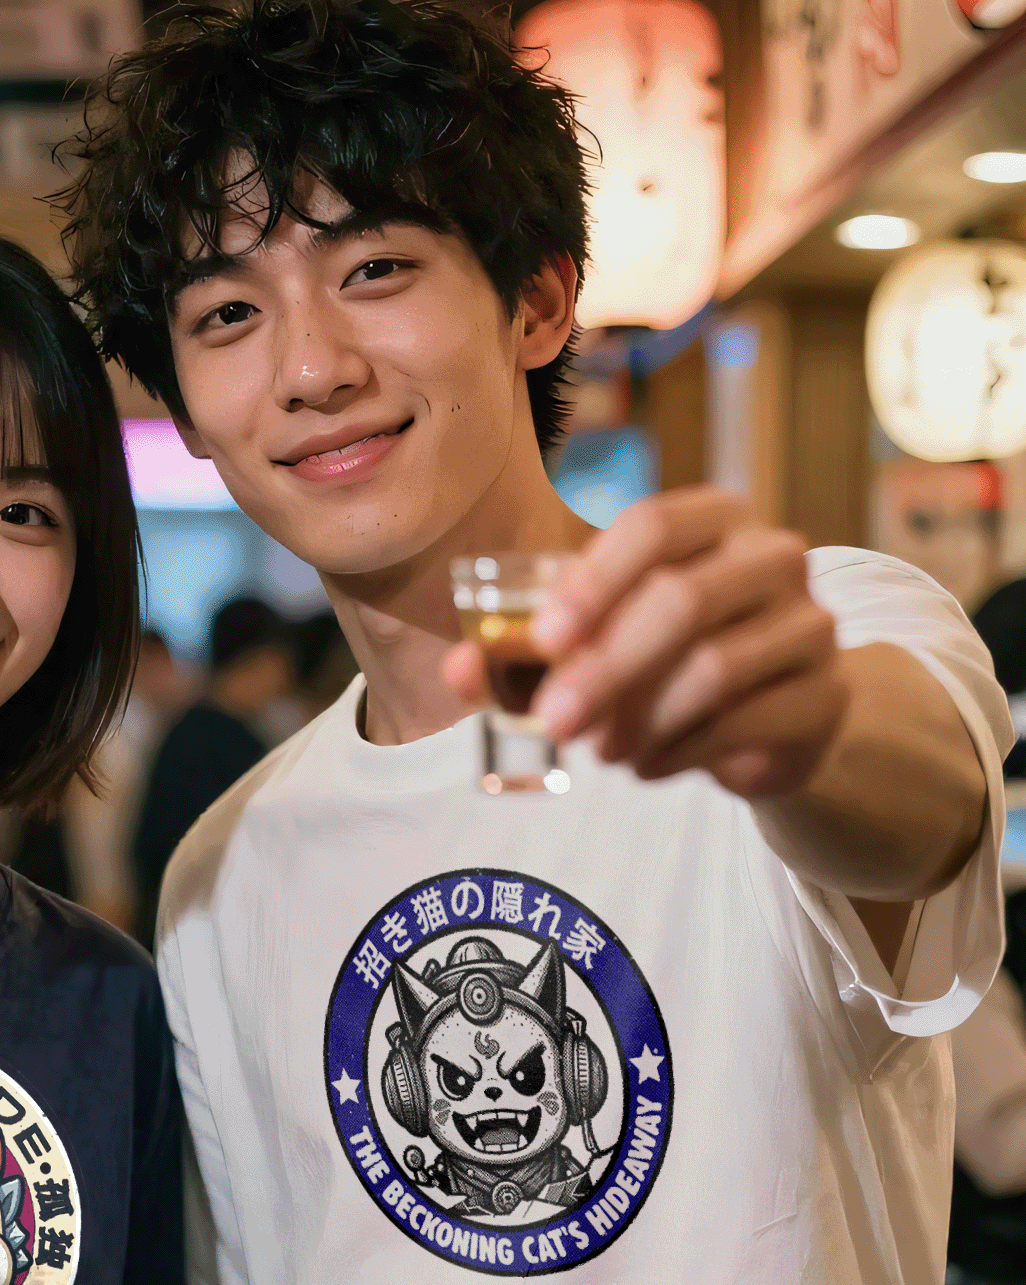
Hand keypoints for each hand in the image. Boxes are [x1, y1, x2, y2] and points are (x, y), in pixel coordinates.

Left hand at [444, 488, 846, 800]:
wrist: (773, 718)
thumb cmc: (666, 662)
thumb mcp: (594, 647)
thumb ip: (522, 655)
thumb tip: (458, 670)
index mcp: (712, 520)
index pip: (653, 528)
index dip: (594, 583)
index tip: (544, 643)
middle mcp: (771, 556)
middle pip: (681, 601)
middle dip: (605, 670)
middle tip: (554, 722)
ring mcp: (810, 622)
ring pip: (713, 670)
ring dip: (641, 720)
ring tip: (605, 751)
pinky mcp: (826, 693)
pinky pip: (743, 723)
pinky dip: (679, 752)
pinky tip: (649, 764)